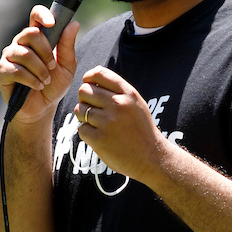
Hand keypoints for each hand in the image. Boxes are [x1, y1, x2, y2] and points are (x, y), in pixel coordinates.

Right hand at [0, 6, 80, 124]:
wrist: (43, 108)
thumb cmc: (54, 85)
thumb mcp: (67, 67)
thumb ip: (68, 46)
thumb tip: (73, 24)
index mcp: (37, 38)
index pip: (35, 15)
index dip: (42, 15)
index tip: (52, 23)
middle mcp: (21, 42)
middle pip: (31, 33)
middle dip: (46, 51)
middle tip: (52, 66)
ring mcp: (9, 55)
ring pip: (25, 53)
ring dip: (40, 69)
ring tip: (46, 80)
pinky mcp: (3, 70)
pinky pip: (16, 69)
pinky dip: (31, 79)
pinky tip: (37, 86)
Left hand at [74, 67, 168, 182]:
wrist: (151, 158)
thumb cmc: (141, 129)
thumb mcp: (136, 104)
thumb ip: (117, 90)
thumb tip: (90, 79)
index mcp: (128, 94)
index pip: (98, 73)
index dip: (88, 78)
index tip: (89, 86)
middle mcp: (118, 105)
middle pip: (84, 91)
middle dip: (85, 99)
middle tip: (93, 110)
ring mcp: (108, 122)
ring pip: (80, 110)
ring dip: (84, 117)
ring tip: (96, 124)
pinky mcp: (100, 139)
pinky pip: (81, 128)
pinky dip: (87, 133)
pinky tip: (99, 137)